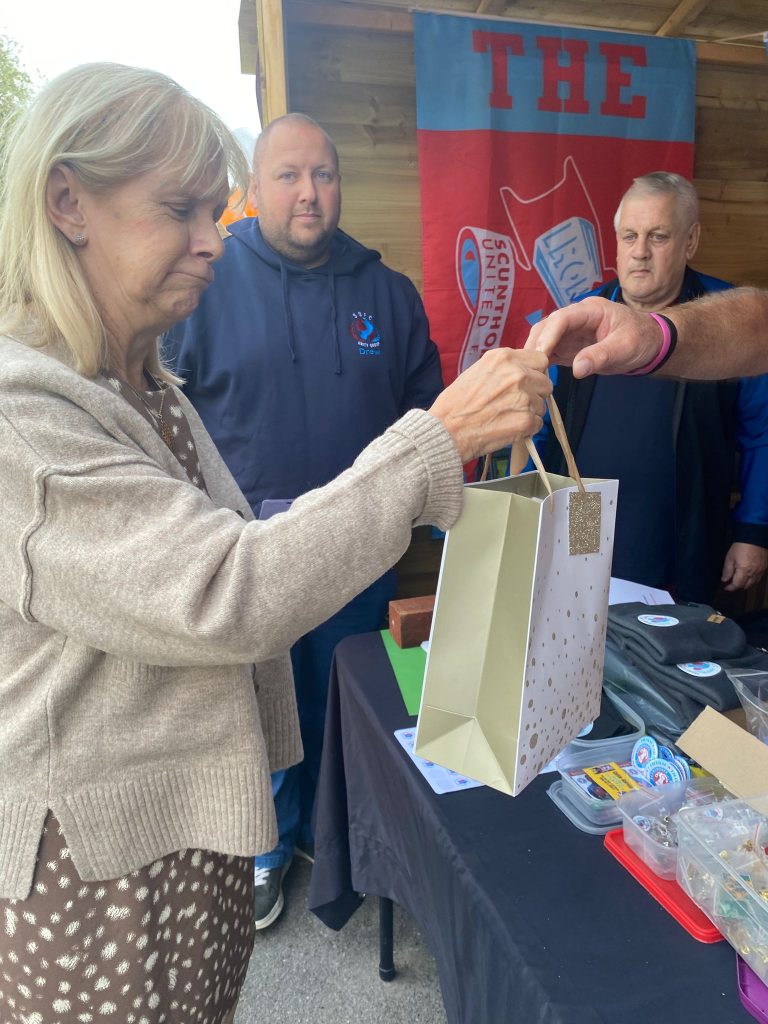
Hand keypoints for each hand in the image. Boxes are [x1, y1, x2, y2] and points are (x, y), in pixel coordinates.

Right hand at [429, 348, 550, 462]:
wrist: (447, 430)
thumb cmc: (456, 403)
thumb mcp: (477, 371)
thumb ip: (504, 368)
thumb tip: (524, 371)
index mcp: (504, 358)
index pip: (540, 360)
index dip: (534, 372)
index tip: (526, 382)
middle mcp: (517, 374)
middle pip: (546, 383)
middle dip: (535, 393)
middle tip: (515, 404)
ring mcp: (524, 398)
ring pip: (542, 405)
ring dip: (529, 412)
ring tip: (506, 417)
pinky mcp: (526, 420)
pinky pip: (537, 424)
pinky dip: (526, 429)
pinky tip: (507, 428)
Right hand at [524, 297, 662, 377]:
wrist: (650, 344)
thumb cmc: (641, 339)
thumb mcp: (625, 348)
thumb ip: (600, 356)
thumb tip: (577, 369)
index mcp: (590, 311)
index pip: (561, 318)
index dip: (548, 335)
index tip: (539, 355)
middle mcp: (576, 318)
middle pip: (546, 327)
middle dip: (535, 345)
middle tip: (527, 368)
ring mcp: (571, 333)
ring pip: (543, 339)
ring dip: (534, 355)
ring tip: (528, 373)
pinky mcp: (569, 347)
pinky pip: (550, 352)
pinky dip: (541, 362)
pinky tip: (534, 375)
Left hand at [721, 542, 767, 591]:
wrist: (754, 537)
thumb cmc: (741, 546)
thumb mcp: (730, 557)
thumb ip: (727, 570)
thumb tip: (724, 580)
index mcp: (744, 570)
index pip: (737, 585)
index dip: (730, 588)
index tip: (726, 587)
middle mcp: (754, 573)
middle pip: (745, 586)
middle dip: (737, 587)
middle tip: (731, 584)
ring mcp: (760, 571)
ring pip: (753, 584)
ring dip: (745, 584)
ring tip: (738, 580)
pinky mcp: (764, 568)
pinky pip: (758, 578)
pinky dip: (752, 580)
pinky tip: (747, 576)